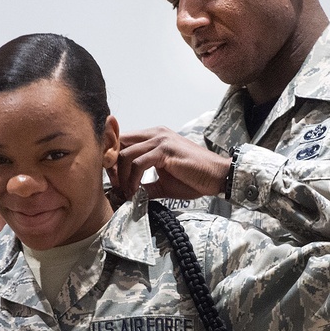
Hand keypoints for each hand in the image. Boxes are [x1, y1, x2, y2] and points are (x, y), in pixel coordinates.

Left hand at [113, 127, 231, 201]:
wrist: (217, 177)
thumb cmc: (194, 179)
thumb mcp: (164, 183)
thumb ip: (145, 186)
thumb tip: (127, 196)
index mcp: (154, 137)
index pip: (122, 140)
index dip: (113, 160)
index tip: (114, 181)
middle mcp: (155, 133)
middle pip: (119, 144)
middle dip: (112, 167)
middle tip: (115, 187)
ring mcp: (160, 140)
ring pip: (125, 154)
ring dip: (121, 177)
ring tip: (126, 193)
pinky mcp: (165, 151)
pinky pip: (138, 164)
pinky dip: (132, 180)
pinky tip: (135, 192)